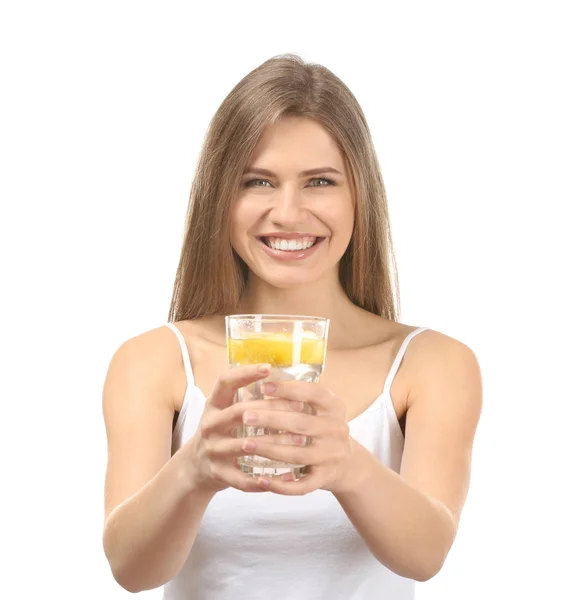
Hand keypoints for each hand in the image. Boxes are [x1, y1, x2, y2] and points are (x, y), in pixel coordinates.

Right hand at [181, 364, 305, 493]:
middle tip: (299, 406)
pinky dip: (263, 479)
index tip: (268, 368)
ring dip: (274, 442)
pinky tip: (284, 477)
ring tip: (300, 440)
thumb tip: (286, 378)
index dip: (245, 373)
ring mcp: (212, 450)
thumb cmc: (223, 431)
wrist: (196, 467)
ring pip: (245, 446)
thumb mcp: (226, 410)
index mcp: (214, 404)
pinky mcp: (217, 473)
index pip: (225, 382)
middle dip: (271, 409)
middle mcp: (210, 424)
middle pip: (240, 412)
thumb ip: (247, 397)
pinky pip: (242, 478)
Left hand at [241, 380, 355, 494]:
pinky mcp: (326, 478)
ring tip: (245, 444)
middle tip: (245, 416)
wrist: (347, 462)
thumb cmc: (321, 426)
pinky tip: (260, 480)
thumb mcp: (319, 407)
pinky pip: (301, 485)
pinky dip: (280, 485)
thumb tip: (261, 376)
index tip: (263, 386)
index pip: (312, 393)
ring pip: (297, 454)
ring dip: (269, 449)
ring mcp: (332, 455)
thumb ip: (298, 395)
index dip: (287, 389)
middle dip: (270, 419)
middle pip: (300, 423)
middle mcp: (337, 429)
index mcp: (334, 406)